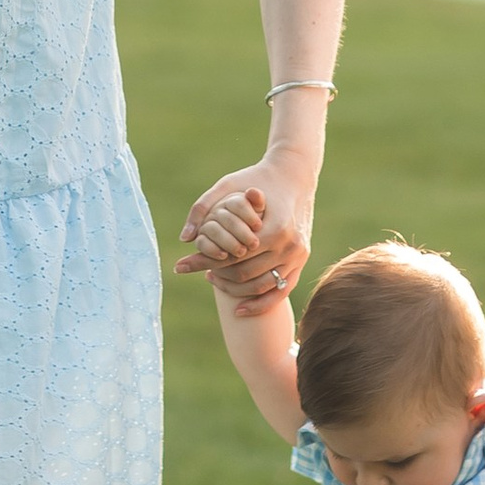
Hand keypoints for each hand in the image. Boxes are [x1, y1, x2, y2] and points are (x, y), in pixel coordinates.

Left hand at [178, 153, 312, 300]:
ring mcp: (298, 255)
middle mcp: (289, 245)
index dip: (204, 262)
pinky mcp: (302, 260)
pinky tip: (240, 310)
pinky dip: (260, 304)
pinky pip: (280, 291)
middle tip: (202, 273)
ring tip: (214, 279)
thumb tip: (184, 238)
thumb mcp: (228, 184)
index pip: (230, 256)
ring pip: (260, 287)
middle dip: (218, 276)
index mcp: (274, 229)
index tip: (182, 265)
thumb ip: (203, 207)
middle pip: (244, 274)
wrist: (294, 174)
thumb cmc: (257, 177)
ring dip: (235, 290)